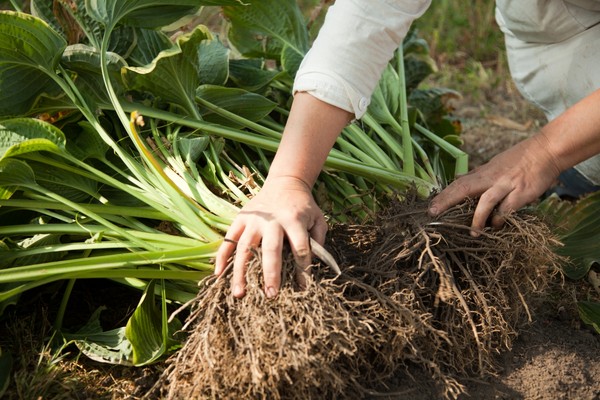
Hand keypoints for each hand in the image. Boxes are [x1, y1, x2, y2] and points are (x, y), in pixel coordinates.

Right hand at [215, 176, 327, 297]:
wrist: (286, 183)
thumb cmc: (304, 206)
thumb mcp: (318, 219)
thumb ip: (318, 241)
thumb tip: (314, 266)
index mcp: (294, 220)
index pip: (300, 248)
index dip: (303, 269)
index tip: (303, 288)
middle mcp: (272, 220)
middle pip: (271, 249)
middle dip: (271, 273)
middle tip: (271, 294)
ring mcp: (253, 220)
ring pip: (245, 248)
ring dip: (240, 272)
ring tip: (239, 294)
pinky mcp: (241, 218)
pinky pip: (229, 239)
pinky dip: (222, 257)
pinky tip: (219, 275)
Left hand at [428, 134, 560, 233]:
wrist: (546, 150)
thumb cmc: (519, 159)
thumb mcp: (493, 164)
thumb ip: (476, 174)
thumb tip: (457, 177)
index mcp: (482, 173)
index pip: (458, 184)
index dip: (443, 195)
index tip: (429, 208)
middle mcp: (490, 178)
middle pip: (463, 188)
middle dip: (447, 201)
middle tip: (433, 213)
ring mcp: (506, 185)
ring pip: (486, 201)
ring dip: (477, 218)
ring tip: (473, 233)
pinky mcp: (522, 193)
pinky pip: (507, 208)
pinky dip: (501, 218)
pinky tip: (497, 225)